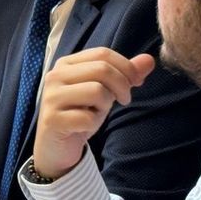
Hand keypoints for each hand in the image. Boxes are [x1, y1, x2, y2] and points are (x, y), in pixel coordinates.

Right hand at [33, 47, 154, 177]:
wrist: (57, 146)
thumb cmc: (80, 114)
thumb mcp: (105, 91)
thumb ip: (124, 74)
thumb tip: (149, 60)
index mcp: (66, 63)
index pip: (103, 53)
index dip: (126, 67)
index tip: (136, 82)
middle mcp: (55, 76)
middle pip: (101, 69)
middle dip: (122, 85)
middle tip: (124, 100)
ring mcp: (52, 97)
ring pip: (96, 91)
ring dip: (105, 105)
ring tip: (97, 112)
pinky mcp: (52, 119)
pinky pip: (86, 117)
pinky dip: (93, 123)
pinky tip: (85, 126)